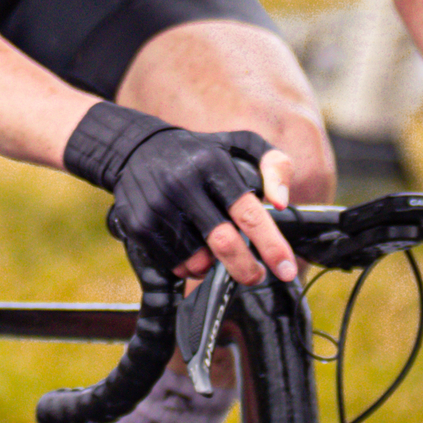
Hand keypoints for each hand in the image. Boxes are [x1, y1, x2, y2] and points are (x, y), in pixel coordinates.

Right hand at [63, 105, 299, 286]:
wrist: (136, 149)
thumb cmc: (201, 153)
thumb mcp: (242, 145)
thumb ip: (275, 166)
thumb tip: (280, 204)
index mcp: (212, 163)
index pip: (247, 212)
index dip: (270, 245)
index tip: (286, 269)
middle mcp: (182, 184)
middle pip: (222, 242)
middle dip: (246, 268)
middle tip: (257, 277)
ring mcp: (157, 206)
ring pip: (197, 259)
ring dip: (215, 268)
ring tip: (218, 256)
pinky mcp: (139, 224)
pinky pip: (173, 264)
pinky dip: (190, 268)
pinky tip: (194, 253)